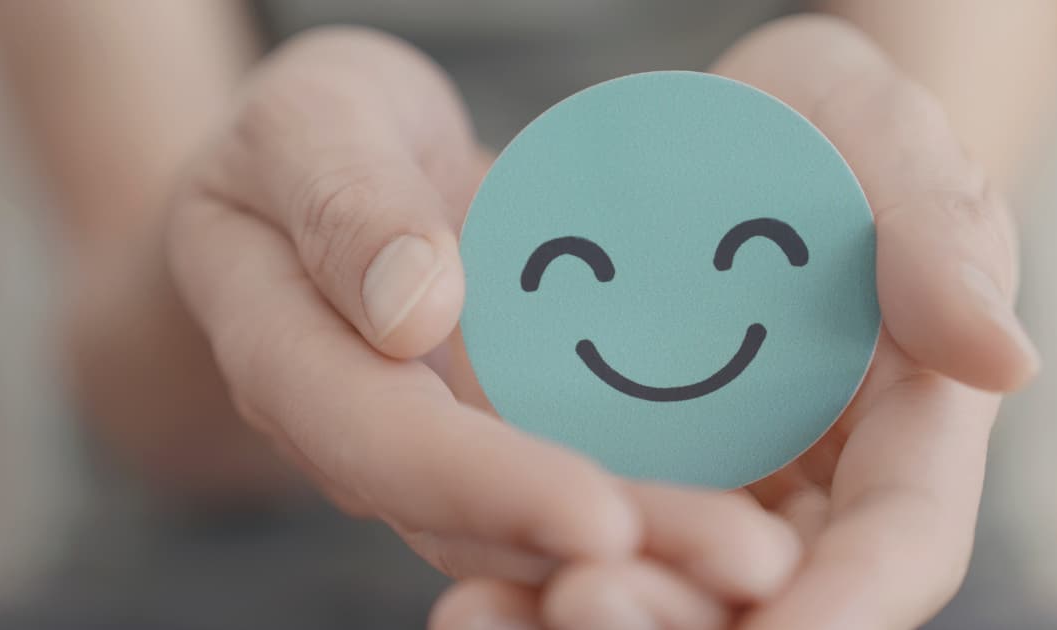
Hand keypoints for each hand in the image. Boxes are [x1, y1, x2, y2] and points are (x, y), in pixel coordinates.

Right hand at [167, 27, 801, 591]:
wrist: (335, 170)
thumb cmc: (314, 134)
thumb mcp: (309, 123)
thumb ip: (344, 205)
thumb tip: (413, 308)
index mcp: (291, 358)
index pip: (384, 441)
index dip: (486, 487)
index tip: (598, 516)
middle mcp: (365, 432)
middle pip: (475, 521)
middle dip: (609, 548)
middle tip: (747, 562)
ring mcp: (438, 440)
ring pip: (531, 527)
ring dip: (651, 549)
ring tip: (764, 556)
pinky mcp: (499, 426)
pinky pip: (576, 473)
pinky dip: (654, 502)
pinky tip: (750, 506)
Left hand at [431, 15, 1039, 629]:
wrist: (719, 126)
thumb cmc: (820, 120)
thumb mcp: (880, 136)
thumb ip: (939, 232)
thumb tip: (1008, 362)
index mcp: (909, 419)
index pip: (898, 542)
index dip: (844, 605)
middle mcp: (820, 478)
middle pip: (770, 593)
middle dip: (688, 619)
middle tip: (585, 600)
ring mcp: (725, 482)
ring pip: (676, 584)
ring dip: (594, 614)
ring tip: (493, 613)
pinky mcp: (639, 467)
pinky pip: (592, 538)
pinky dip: (536, 570)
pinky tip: (472, 593)